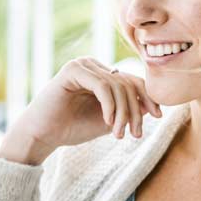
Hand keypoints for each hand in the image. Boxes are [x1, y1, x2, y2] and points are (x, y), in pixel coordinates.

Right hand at [0, 56, 161, 164]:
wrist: (42, 135)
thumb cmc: (72, 128)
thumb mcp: (108, 120)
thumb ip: (127, 110)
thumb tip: (153, 105)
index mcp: (101, 74)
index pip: (133, 80)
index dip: (148, 97)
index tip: (158, 117)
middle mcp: (93, 65)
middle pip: (127, 83)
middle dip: (135, 111)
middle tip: (134, 134)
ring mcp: (83, 65)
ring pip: (117, 86)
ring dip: (122, 113)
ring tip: (118, 134)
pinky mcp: (72, 70)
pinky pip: (102, 85)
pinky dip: (109, 105)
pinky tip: (108, 122)